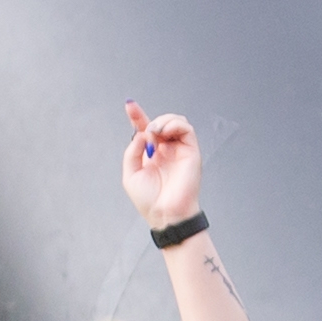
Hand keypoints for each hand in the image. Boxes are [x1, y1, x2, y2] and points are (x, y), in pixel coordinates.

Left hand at [119, 105, 203, 230]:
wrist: (165, 214)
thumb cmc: (149, 201)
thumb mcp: (130, 174)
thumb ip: (132, 151)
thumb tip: (143, 133)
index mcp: (152, 155)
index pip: (146, 129)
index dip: (138, 116)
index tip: (129, 105)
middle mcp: (167, 151)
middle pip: (162, 122)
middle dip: (152, 120)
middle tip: (148, 133)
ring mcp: (180, 151)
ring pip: (177, 121)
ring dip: (164, 121)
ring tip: (157, 133)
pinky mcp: (192, 153)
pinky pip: (187, 129)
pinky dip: (175, 124)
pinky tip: (165, 133)